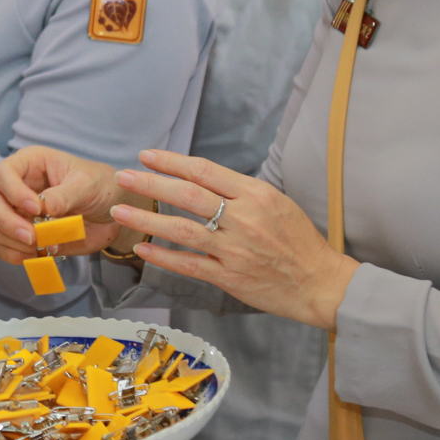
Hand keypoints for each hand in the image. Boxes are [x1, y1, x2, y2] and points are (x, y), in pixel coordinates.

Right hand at [0, 145, 149, 261]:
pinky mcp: (23, 237)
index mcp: (30, 164)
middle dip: (7, 221)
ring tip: (43, 246)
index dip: (12, 191)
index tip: (35, 208)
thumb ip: (65, 194)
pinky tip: (38, 256)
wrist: (114, 215)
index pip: (2, 173)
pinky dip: (16, 256)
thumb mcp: (88, 184)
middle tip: (33, 237)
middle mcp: (18, 188)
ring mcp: (18, 214)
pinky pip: (3, 248)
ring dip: (13, 242)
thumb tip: (43, 208)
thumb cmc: (101, 187)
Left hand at [108, 150, 358, 330]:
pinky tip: (142, 248)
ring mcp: (233, 250)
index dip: (171, 161)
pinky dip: (162, 256)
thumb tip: (202, 179)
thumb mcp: (276, 202)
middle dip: (150, 184)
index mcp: (255, 195)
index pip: (204, 171)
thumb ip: (240, 191)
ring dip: (146, 219)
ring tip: (120, 211)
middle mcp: (242, 219)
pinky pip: (188, 265)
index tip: (147, 156)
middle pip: (187, 195)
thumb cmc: (298, 240)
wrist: (319, 283)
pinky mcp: (228, 277)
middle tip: (124, 177)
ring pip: (181, 229)